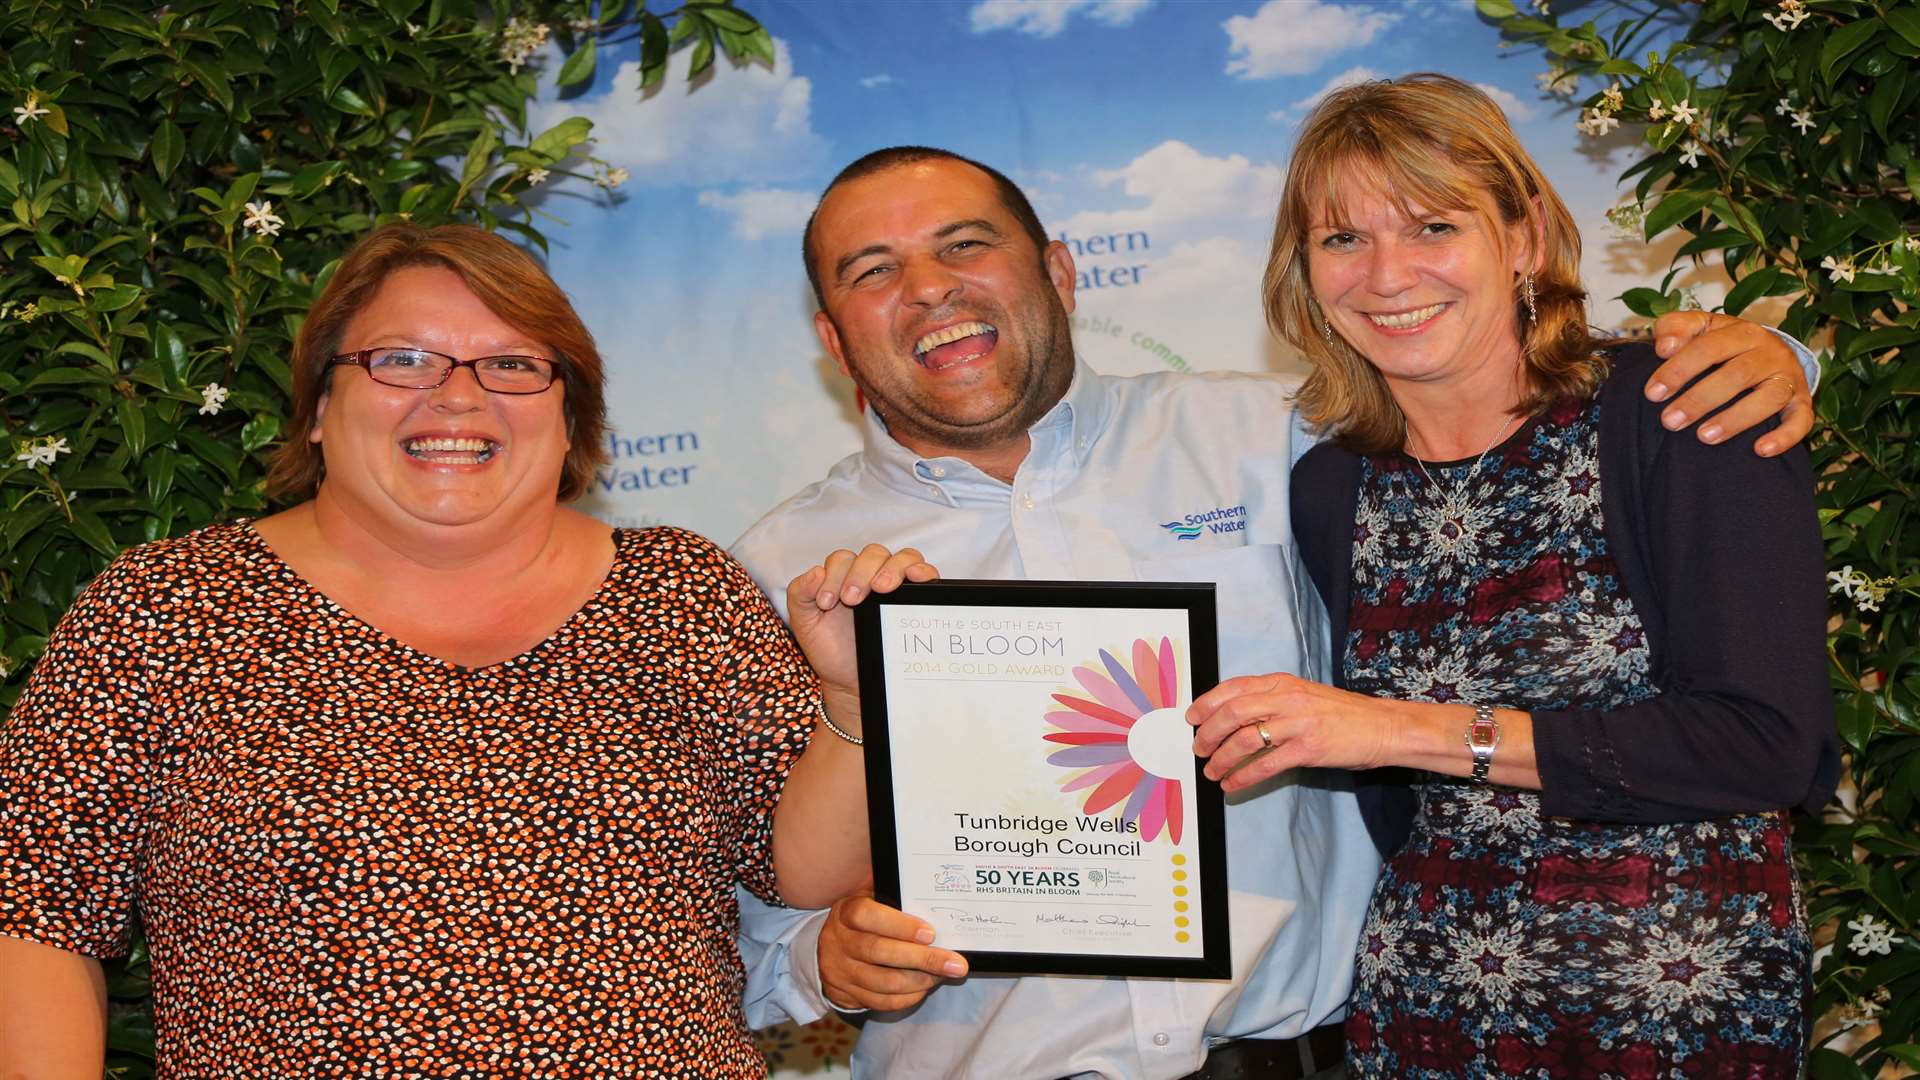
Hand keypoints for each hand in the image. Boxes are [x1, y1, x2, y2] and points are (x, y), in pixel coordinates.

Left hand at [786, 545, 938, 698]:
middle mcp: (872, 576)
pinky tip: (915, 578)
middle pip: (874, 554)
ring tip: (881, 588)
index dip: (834, 575)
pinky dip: (923, 571)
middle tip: (852, 599)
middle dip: (861, 572)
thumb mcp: (805, 622)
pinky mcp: (916, 599)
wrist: (851, 682)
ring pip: (902, 558)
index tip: (827, 602)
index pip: (843, 558)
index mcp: (844, 576)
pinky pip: (927, 574)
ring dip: (892, 569)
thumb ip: (800, 593)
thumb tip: (816, 571)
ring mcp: (897, 586)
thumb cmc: (830, 649)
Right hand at [818, 894, 967, 1012]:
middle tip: (956, 964)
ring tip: (944, 975)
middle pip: (880, 952)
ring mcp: (840, 971)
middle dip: (923, 959)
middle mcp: (839, 942)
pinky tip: (925, 988)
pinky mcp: (846, 995)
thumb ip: (894, 899)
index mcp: (845, 912)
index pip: (867, 916)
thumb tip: (937, 903)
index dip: (899, 925)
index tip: (931, 934)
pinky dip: (908, 997)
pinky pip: (881, 1002)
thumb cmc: (862, 920)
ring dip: (920, 981)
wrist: (827, 950)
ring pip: (883, 983)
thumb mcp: (869, 899)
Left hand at [1186, 673, 1401, 792]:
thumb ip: (1272, 700)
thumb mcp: (1304, 695)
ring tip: (1212, 771)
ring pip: (1244, 740)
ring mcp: (1298, 723)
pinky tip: (1233, 785)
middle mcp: (1287, 699)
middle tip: (1198, 749)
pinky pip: (1265, 765)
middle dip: (1207, 733)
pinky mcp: (1308, 749)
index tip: (1192, 717)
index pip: (1233, 687)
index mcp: (1283, 683)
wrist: (1383, 727)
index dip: (1207, 703)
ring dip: (1221, 758)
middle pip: (1232, 713)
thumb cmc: (1343, 714)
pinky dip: (1243, 777)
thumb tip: (1234, 716)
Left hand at [1645, 311, 1812, 455]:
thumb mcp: (1700, 328)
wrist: (1769, 351)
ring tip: (1704, 437)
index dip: (1679, 370)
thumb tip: (1664, 346)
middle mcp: (1769, 352)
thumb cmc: (1724, 343)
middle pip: (1737, 374)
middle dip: (1700, 399)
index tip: (1652, 393)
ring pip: (1768, 397)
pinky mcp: (1801, 401)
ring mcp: (1788, 377)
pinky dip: (1785, 436)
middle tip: (1670, 421)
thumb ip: (1676, 328)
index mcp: (1741, 332)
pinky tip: (1761, 450)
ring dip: (1736, 419)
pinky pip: (1801, 419)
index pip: (1708, 347)